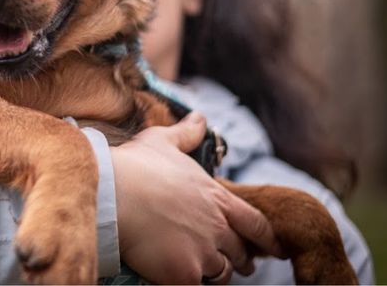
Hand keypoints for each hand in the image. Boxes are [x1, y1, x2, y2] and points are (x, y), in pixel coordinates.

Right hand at [109, 113, 283, 283]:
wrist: (112, 193)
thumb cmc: (135, 165)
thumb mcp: (162, 141)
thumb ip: (186, 133)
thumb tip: (199, 117)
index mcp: (217, 198)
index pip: (256, 223)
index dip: (267, 238)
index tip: (275, 248)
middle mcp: (217, 227)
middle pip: (240, 252)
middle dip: (241, 259)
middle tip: (240, 265)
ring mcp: (203, 252)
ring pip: (221, 273)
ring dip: (215, 272)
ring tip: (204, 271)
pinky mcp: (184, 273)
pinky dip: (191, 283)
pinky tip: (179, 278)